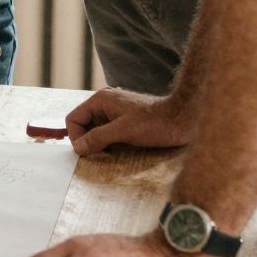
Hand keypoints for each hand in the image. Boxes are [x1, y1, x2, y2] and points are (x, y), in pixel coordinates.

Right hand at [65, 86, 190, 155]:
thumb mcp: (124, 131)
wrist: (183, 119)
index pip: (73, 119)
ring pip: (96, 130)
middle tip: (98, 155)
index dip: (75, 137)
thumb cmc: (155, 123)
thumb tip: (78, 147)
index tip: (86, 152)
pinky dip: (109, 143)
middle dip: (87, 141)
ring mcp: (116, 112)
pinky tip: (120, 150)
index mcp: (101, 100)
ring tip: (111, 153)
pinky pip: (108, 133)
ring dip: (99, 144)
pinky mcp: (126, 121)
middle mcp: (105, 104)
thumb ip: (98, 138)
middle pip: (83, 125)